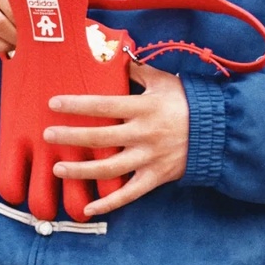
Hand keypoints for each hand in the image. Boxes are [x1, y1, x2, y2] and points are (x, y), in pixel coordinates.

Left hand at [43, 61, 189, 216]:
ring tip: (58, 168)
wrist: (217, 130)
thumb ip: (136, 72)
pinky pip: (129, 194)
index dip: (77, 105)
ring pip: (109, 169)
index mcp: (143, 108)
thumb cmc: (186, 101)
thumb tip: (114, 57)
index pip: (103, 106)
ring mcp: (149, 158)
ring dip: (81, 170)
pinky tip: (87, 207)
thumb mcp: (162, 81)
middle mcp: (143, 134)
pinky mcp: (155, 177)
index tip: (54, 104)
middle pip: (100, 138)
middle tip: (47, 136)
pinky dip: (108, 203)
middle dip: (70, 137)